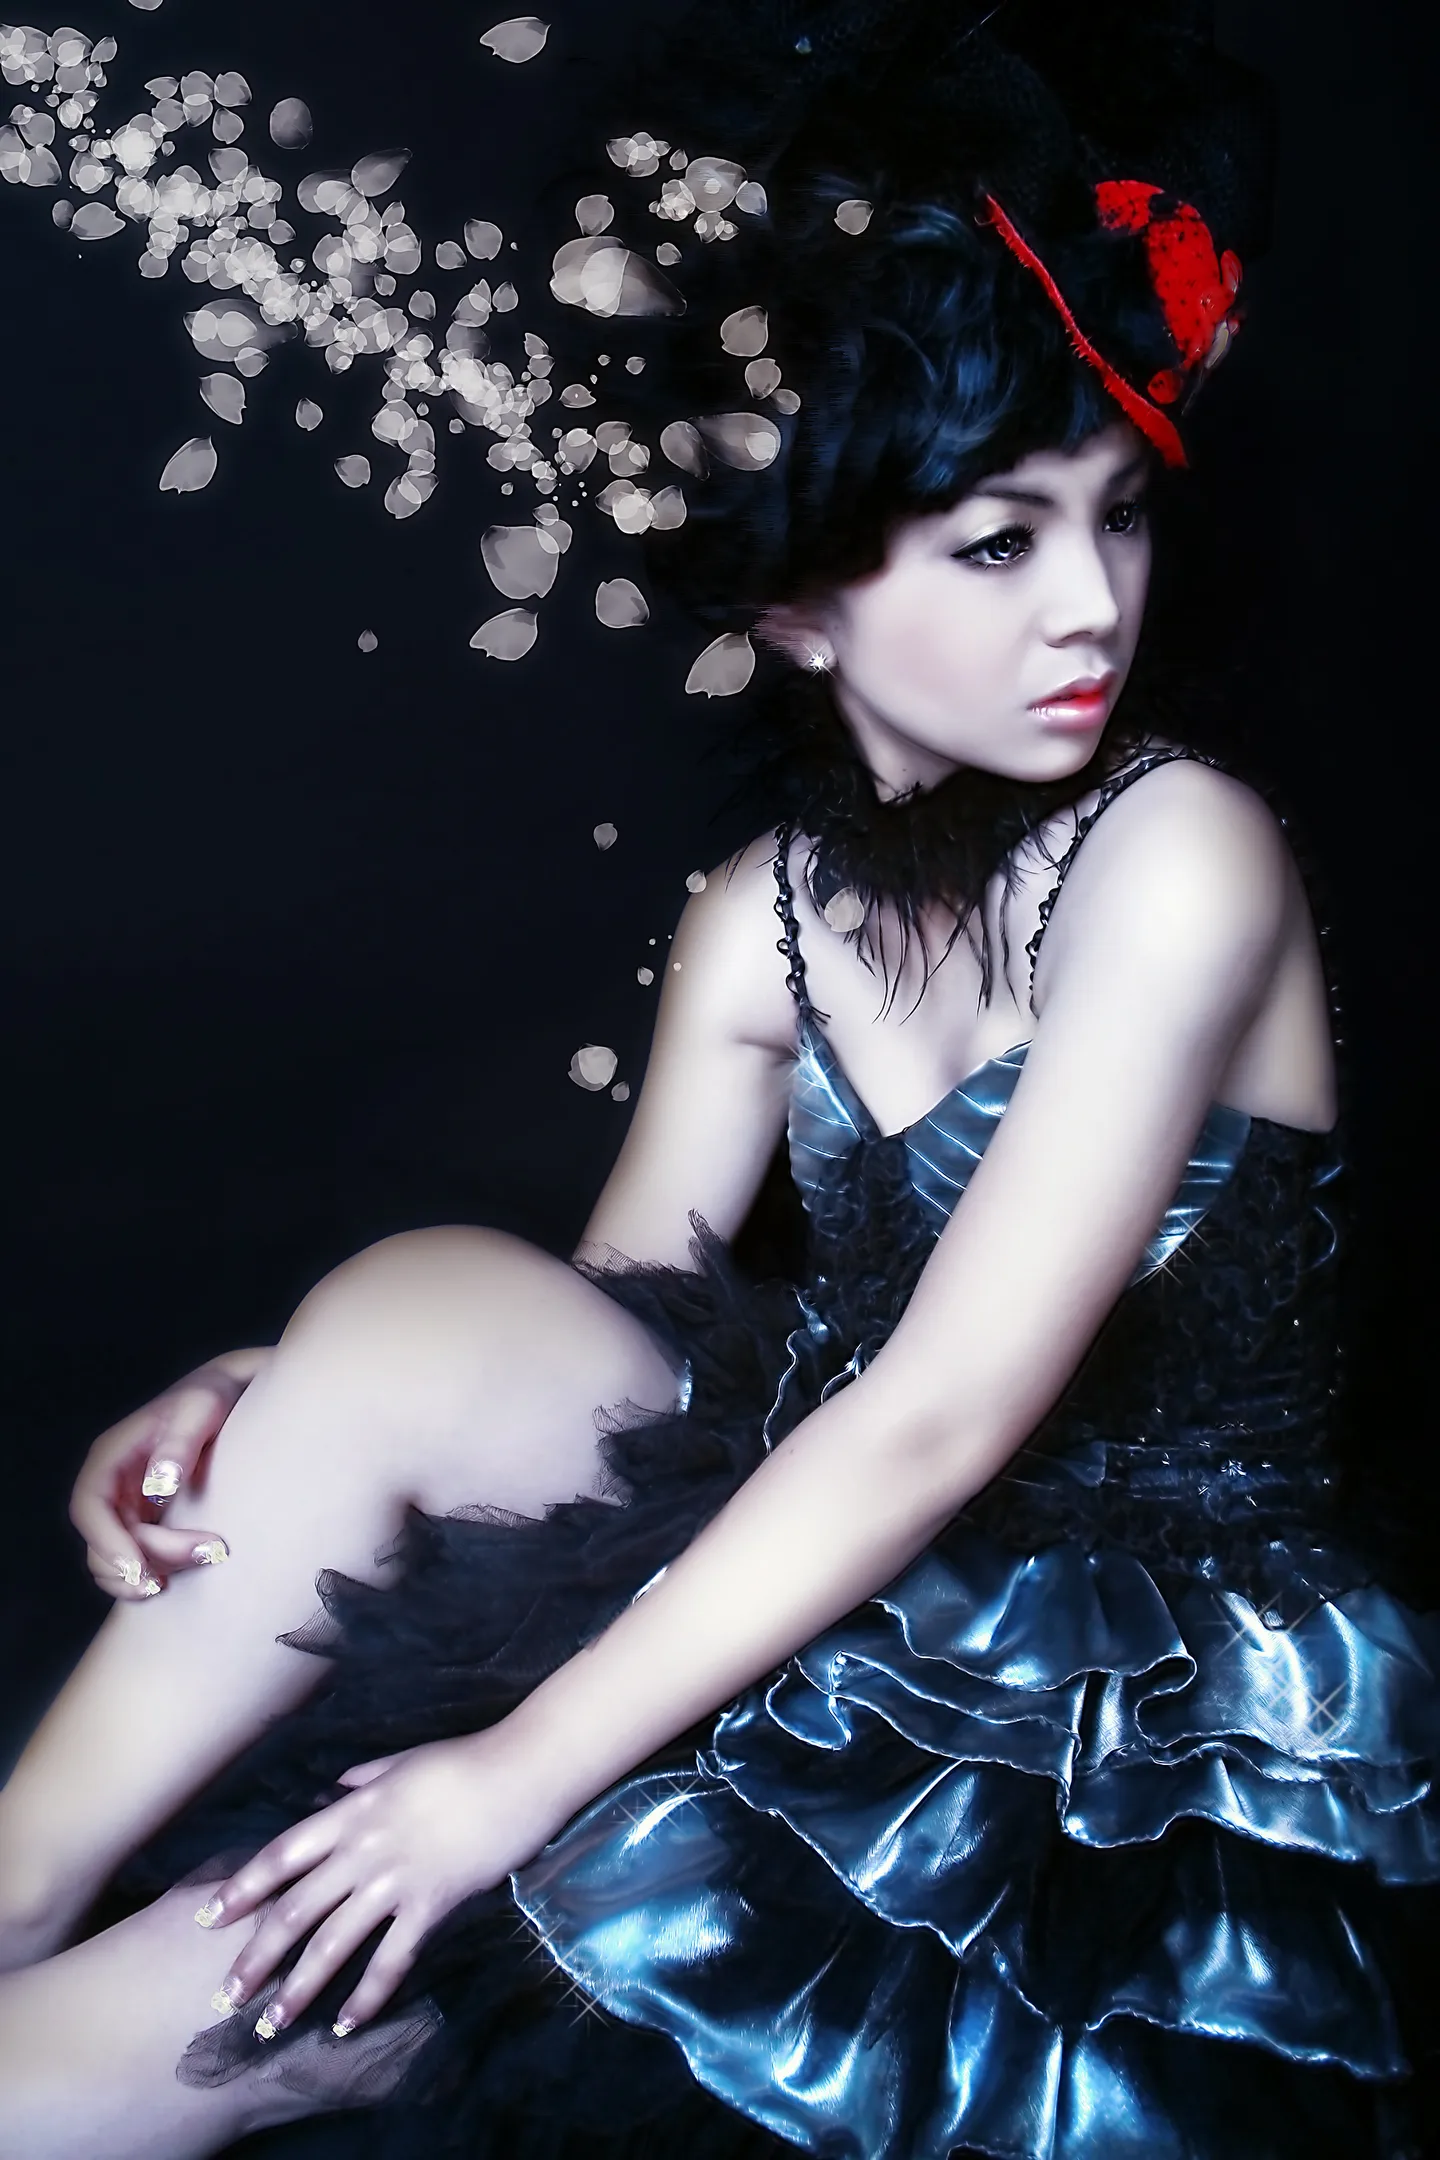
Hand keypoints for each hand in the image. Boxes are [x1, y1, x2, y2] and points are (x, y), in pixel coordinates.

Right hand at [69, 1347, 270, 1598]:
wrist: (228, 1397)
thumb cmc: (211, 1398)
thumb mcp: (200, 1410)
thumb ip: (179, 1445)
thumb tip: (159, 1486)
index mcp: (110, 1455)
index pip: (89, 1507)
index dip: (107, 1542)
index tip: (139, 1568)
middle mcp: (109, 1485)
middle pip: (104, 1540)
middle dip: (144, 1561)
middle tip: (206, 1555)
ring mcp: (123, 1507)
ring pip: (112, 1559)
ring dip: (145, 1576)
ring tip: (201, 1564)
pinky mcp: (142, 1522)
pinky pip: (132, 1561)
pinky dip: (148, 1576)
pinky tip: (181, 1578)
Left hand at [196, 1726, 561, 2038]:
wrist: (519, 1771)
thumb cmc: (463, 1760)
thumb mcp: (403, 1761)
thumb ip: (365, 1779)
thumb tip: (337, 1788)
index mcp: (352, 1812)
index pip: (281, 1855)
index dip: (241, 1888)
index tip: (207, 1918)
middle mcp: (363, 1849)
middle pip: (295, 1909)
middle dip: (255, 1956)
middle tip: (224, 1996)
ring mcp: (396, 1879)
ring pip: (333, 1943)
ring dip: (297, 1989)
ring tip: (270, 2026)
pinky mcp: (431, 1904)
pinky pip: (391, 1960)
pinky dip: (366, 1997)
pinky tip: (345, 2026)